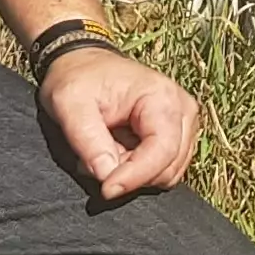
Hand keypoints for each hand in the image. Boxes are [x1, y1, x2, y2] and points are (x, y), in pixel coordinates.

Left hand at [42, 46, 201, 198]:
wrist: (84, 64)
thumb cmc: (78, 79)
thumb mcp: (70, 105)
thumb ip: (88, 141)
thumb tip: (108, 177)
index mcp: (162, 97)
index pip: (162, 151)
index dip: (134, 176)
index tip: (105, 189)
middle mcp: (183, 110)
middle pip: (169, 167)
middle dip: (131, 174)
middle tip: (96, 158)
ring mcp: (184, 124)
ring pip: (168, 173)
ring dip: (134, 173)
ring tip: (105, 151)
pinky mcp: (178, 135)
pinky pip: (164, 169)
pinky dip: (138, 170)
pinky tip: (117, 151)